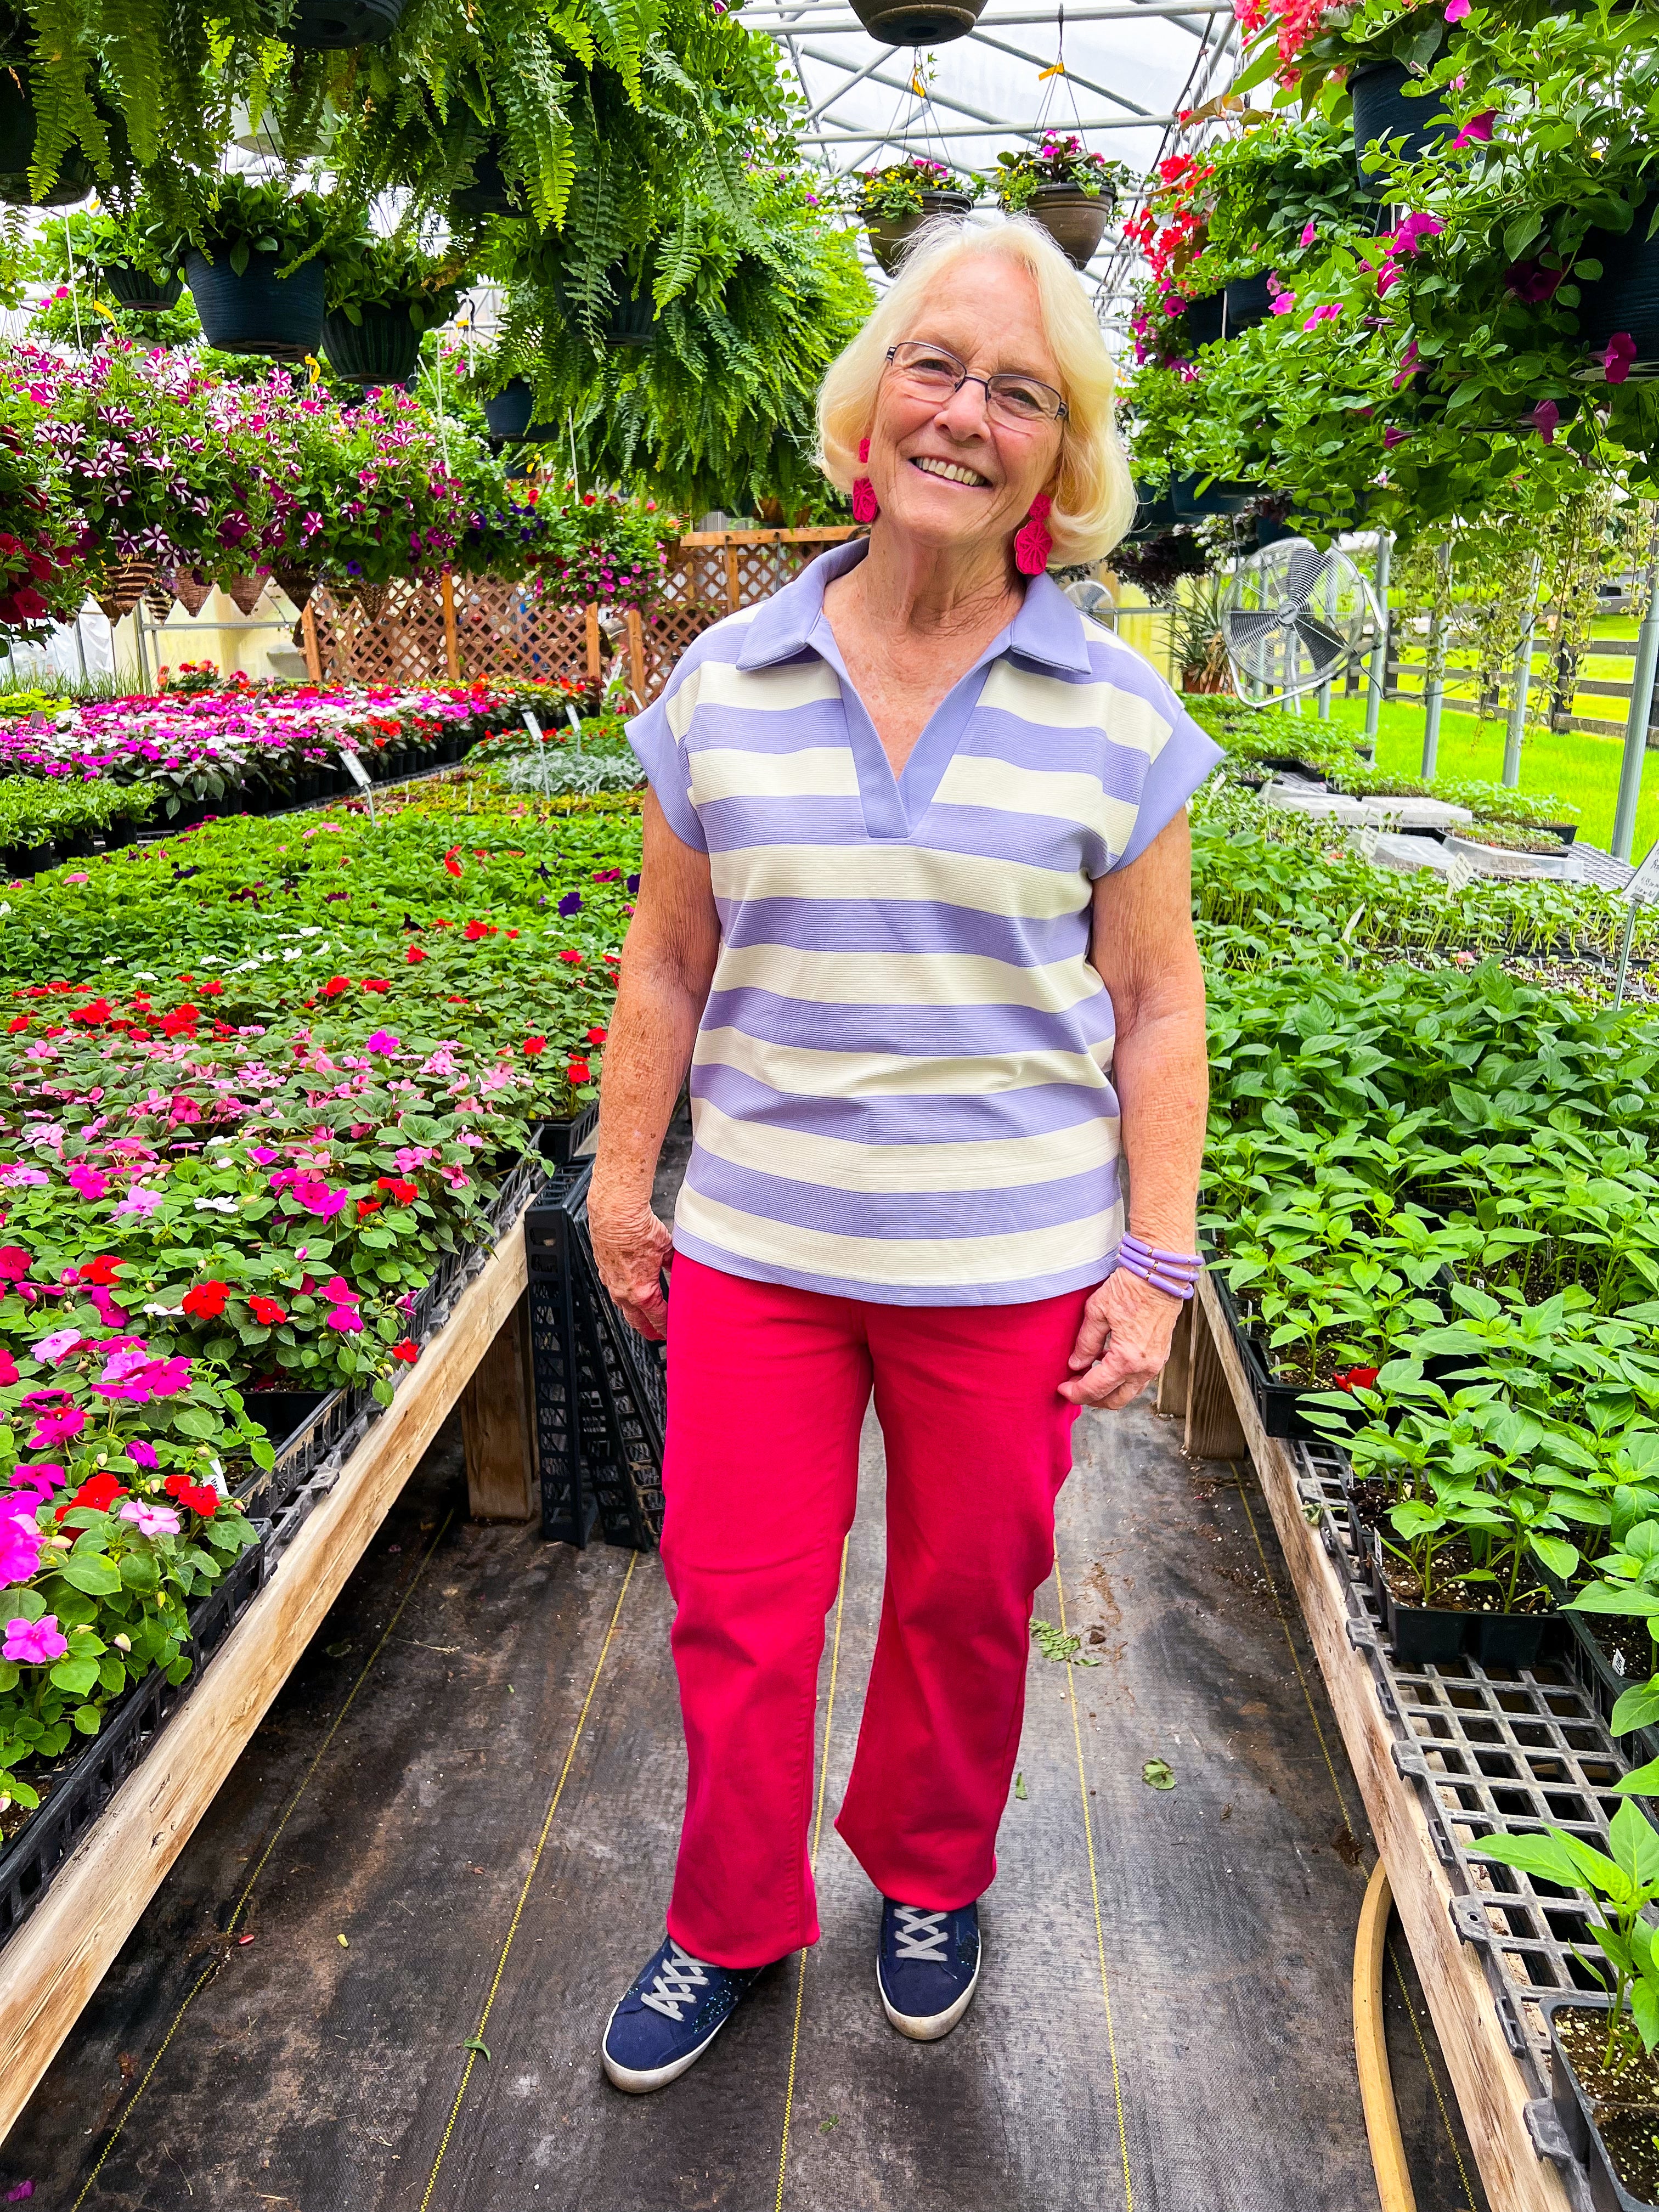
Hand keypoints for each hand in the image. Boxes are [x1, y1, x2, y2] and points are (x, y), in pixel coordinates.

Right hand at [587, 1193, 673, 1340]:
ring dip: (634, 1312)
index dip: (666, 1327)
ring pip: (623, 1306)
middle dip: (647, 1329)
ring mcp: (610, 1281)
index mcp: (642, 1292)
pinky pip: (614, 1289)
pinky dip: (623, 1294)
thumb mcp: (667, 1250)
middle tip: (656, 1335)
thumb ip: (675, 1264)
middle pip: (636, 1320)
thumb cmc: (637, 1230)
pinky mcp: (603, 1269)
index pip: (657, 1318)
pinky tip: (629, 1288)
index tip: (671, 1332)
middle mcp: (623, 1291)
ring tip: (643, 1315)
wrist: (615, 1213)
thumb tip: (682, 1268)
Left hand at [1059, 1267, 1182, 1410]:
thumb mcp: (1097, 1312)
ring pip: (1129, 1392)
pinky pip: (1139, 1379)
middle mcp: (1144, 1368)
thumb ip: (1085, 1342)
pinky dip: (1121, 1378)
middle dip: (1092, 1398)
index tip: (1061, 1388)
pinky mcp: (1160, 1356)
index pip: (1095, 1389)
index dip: (1075, 1393)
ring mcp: (1155, 1364)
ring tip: (1087, 1374)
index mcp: (1126, 1360)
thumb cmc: (1130, 1288)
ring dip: (1108, 1390)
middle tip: (1074, 1387)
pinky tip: (1105, 1361)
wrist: (1160, 1274)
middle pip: (1115, 1400)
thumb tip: (1076, 1364)